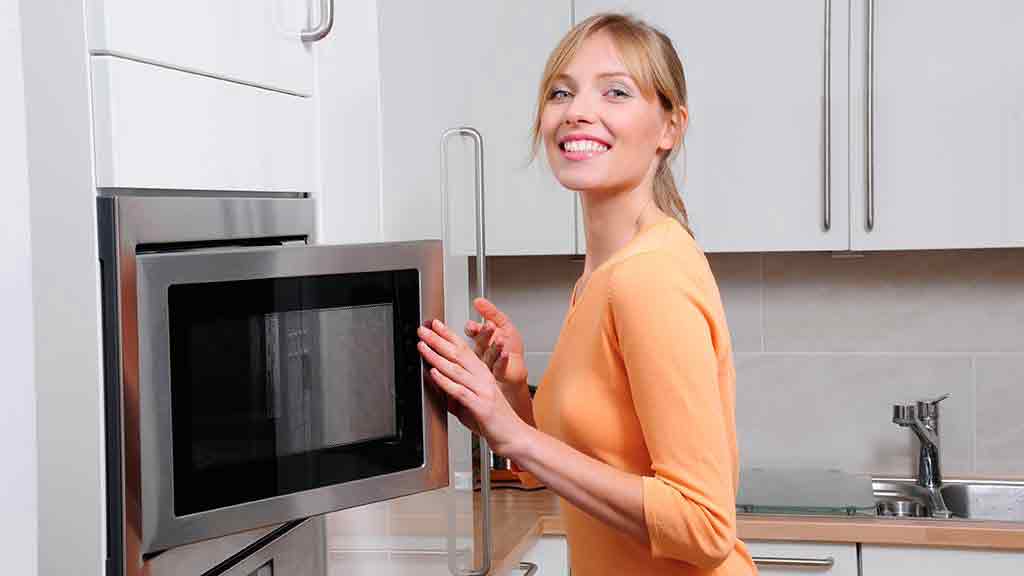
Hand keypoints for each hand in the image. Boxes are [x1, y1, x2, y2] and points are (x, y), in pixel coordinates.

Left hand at [417, 319, 527, 457]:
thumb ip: (456, 392)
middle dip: (439, 340)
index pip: (464, 350)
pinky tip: (434, 373)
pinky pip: (460, 391)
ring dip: (437, 357)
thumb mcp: (472, 402)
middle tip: (423, 330)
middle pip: (459, 355)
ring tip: (423, 346)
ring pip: (456, 370)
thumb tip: (437, 384)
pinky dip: (445, 381)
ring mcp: (483, 391)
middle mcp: (484, 379)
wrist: (515, 438)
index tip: (435, 325)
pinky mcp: (481, 406)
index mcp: (483, 375)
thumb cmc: (495, 422)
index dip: (449, 336)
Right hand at [465, 298, 527, 390]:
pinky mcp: (498, 373)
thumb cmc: (510, 349)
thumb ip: (491, 312)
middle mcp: (483, 351)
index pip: (472, 331)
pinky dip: (501, 360)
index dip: (472, 328)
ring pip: (489, 354)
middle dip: (484, 334)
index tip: (473, 325)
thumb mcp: (504, 325)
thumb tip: (478, 301)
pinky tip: (504, 354)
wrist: (517, 370)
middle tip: (490, 326)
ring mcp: (489, 363)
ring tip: (499, 339)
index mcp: (482, 339)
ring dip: (494, 346)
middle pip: (480, 342)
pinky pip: (498, 367)